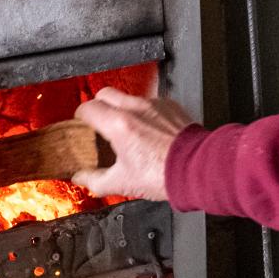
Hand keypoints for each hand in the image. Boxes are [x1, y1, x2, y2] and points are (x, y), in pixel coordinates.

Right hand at [73, 88, 195, 200]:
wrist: (198, 169)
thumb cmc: (164, 174)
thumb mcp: (123, 183)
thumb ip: (96, 180)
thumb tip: (83, 178)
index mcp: (119, 125)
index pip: (88, 108)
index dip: (80, 116)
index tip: (81, 125)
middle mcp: (135, 108)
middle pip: (105, 94)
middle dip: (98, 106)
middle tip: (100, 124)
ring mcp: (155, 105)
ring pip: (129, 97)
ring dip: (122, 109)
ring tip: (126, 130)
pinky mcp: (171, 106)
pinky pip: (151, 103)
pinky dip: (145, 113)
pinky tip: (149, 131)